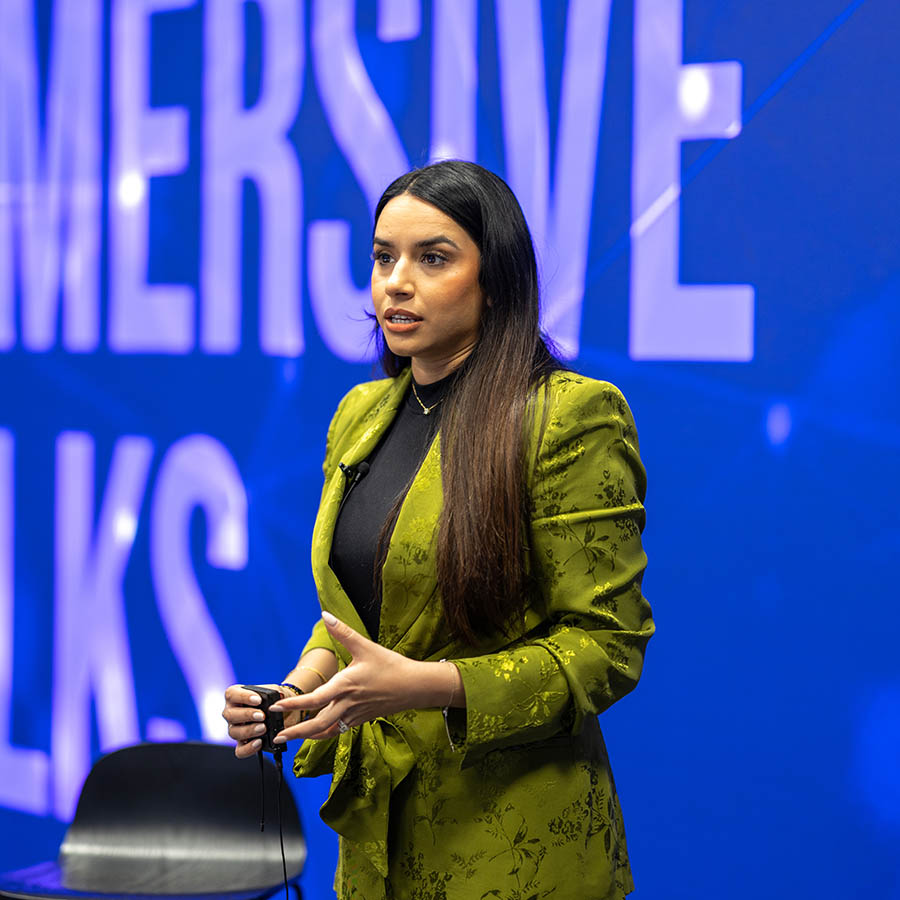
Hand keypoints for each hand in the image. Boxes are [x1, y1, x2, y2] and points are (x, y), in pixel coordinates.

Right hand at [222, 683, 299, 758]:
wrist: (285, 710)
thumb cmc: (276, 698)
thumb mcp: (275, 691)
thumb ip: (273, 694)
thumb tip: (276, 702)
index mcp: (236, 695)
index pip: (232, 694)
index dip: (243, 697)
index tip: (258, 700)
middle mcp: (232, 712)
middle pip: (229, 715)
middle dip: (247, 715)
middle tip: (262, 716)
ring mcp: (236, 728)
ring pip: (233, 732)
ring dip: (248, 731)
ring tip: (263, 728)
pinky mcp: (243, 743)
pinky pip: (240, 750)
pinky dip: (248, 748)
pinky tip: (259, 743)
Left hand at [268, 612, 436, 742]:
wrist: (415, 686)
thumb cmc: (391, 666)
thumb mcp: (365, 646)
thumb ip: (342, 632)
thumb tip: (325, 615)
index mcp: (346, 685)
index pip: (315, 699)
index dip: (294, 704)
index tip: (277, 707)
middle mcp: (348, 703)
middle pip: (318, 724)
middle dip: (296, 732)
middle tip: (276, 737)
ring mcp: (355, 714)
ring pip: (327, 731)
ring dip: (308, 736)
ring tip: (291, 738)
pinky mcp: (361, 719)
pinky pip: (339, 730)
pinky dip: (324, 734)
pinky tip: (317, 733)